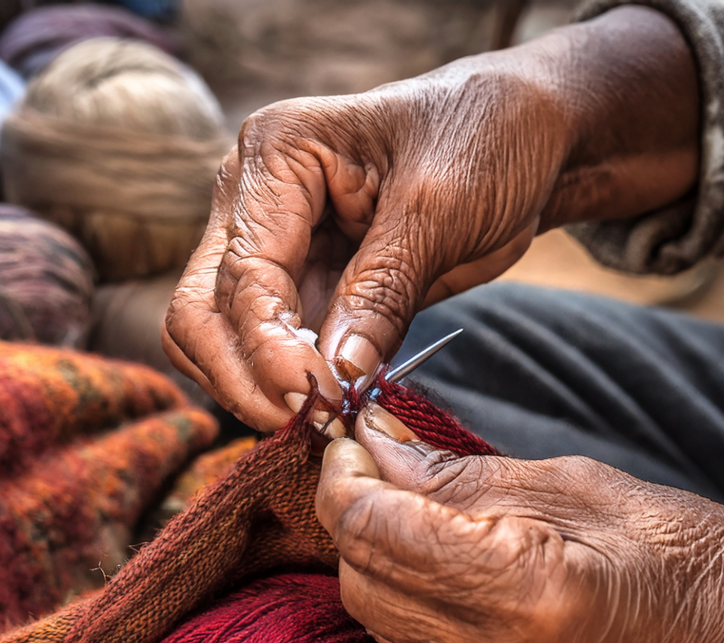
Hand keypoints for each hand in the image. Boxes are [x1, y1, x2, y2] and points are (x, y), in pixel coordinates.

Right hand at [164, 7, 698, 430]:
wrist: (524, 137)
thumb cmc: (488, 139)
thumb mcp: (441, 209)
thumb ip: (382, 292)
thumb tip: (337, 376)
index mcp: (275, 155)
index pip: (241, 275)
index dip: (270, 350)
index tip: (320, 402)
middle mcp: (249, 199)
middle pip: (200, 314)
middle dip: (244, 379)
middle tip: (311, 424)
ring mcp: (266, 247)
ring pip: (216, 342)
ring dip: (255, 391)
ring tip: (322, 419)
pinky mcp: (296, 288)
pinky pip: (263, 352)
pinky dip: (283, 387)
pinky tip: (328, 406)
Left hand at [315, 404, 723, 642]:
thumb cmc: (676, 553)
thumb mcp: (574, 484)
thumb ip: (457, 473)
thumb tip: (373, 442)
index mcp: (532, 593)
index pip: (382, 532)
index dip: (346, 479)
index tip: (350, 438)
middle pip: (363, 577)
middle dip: (352, 511)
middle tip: (372, 460)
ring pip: (373, 613)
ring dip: (371, 551)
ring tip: (404, 501)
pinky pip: (402, 640)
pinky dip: (397, 590)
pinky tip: (427, 555)